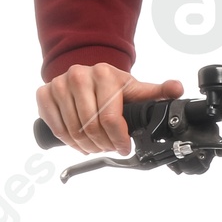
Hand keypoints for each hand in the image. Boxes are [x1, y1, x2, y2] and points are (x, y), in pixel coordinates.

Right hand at [36, 63, 184, 156]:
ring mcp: (59, 84)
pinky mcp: (44, 94)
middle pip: (91, 128)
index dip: (118, 139)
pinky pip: (55, 127)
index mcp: (105, 73)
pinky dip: (68, 141)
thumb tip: (177, 89)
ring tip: (96, 145)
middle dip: (103, 145)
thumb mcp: (134, 89)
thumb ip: (156, 92)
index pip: (110, 118)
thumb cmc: (112, 87)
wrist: (86, 76)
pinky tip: (79, 142)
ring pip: (73, 131)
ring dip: (87, 146)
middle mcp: (79, 75)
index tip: (122, 147)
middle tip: (109, 147)